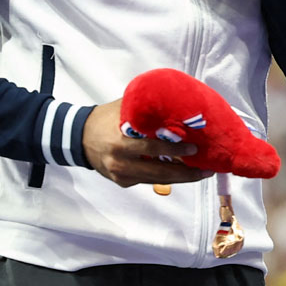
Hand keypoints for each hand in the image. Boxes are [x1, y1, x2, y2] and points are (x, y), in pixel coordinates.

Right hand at [82, 100, 212, 187]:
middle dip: (186, 173)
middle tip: (206, 169)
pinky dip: (166, 176)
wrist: (78, 137)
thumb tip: (176, 103)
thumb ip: (146, 110)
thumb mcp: (124, 109)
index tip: (194, 149)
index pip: (152, 148)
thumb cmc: (105, 118)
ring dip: (180, 178)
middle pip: (159, 173)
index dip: (174, 150)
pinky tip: (182, 172)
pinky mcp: (122, 182)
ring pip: (156, 180)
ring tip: (201, 173)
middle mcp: (120, 163)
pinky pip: (148, 180)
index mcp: (120, 142)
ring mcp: (121, 175)